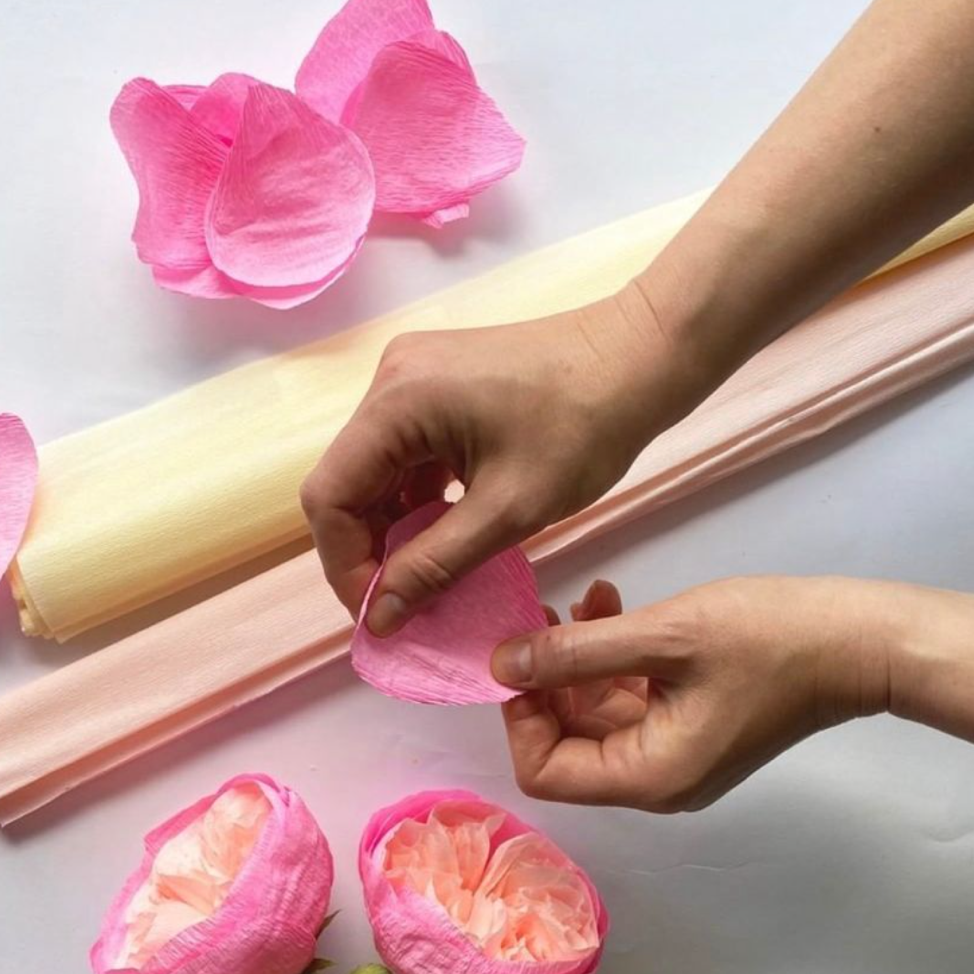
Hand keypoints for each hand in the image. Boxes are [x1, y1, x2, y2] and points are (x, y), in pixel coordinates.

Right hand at [299, 288, 700, 635]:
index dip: (345, 564)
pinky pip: (404, 455)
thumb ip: (434, 566)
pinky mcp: (435, 385)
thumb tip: (379, 617)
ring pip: (375, 473)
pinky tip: (446, 535)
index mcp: (396, 403)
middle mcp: (389, 382)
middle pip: (347, 484)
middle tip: (403, 605)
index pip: (330, 497)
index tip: (379, 613)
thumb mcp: (509, 510)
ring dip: (394, 530)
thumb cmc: (586, 426)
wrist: (643, 355)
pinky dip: (417, 502)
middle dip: (369, 551)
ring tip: (427, 578)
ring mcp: (411, 378)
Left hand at [491, 576, 898, 812]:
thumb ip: (575, 653)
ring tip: (584, 598)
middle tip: (541, 614)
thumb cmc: (766, 639)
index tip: (523, 655)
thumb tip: (500, 665)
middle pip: (565, 743)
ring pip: (594, 713)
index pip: (544, 771)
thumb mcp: (662, 638)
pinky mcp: (689, 723)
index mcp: (647, 776)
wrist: (859, 640)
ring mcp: (674, 752)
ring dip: (578, 657)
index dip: (521, 716)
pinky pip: (629, 698)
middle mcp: (655, 778)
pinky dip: (612, 657)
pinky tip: (610, 605)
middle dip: (546, 678)